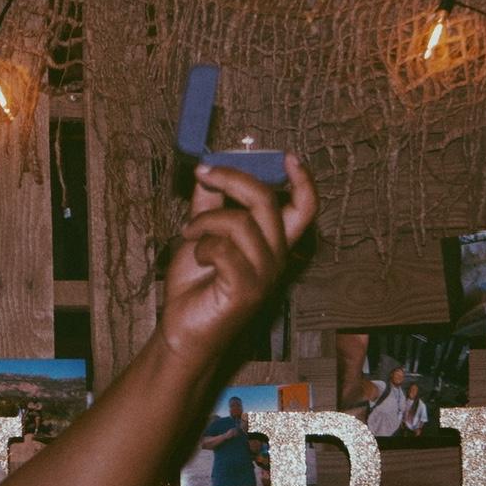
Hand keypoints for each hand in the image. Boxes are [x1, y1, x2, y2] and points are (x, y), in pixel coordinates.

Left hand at [159, 154, 317, 369]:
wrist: (181, 329)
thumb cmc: (195, 284)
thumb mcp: (201, 233)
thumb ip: (209, 203)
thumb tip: (209, 170)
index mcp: (273, 242)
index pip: (304, 208)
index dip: (303, 181)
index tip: (287, 157)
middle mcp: (276, 257)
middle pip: (267, 201)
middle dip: (232, 178)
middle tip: (205, 174)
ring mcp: (264, 275)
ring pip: (240, 222)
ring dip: (205, 220)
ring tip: (190, 233)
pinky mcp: (247, 291)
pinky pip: (223, 248)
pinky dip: (202, 245)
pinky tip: (197, 256)